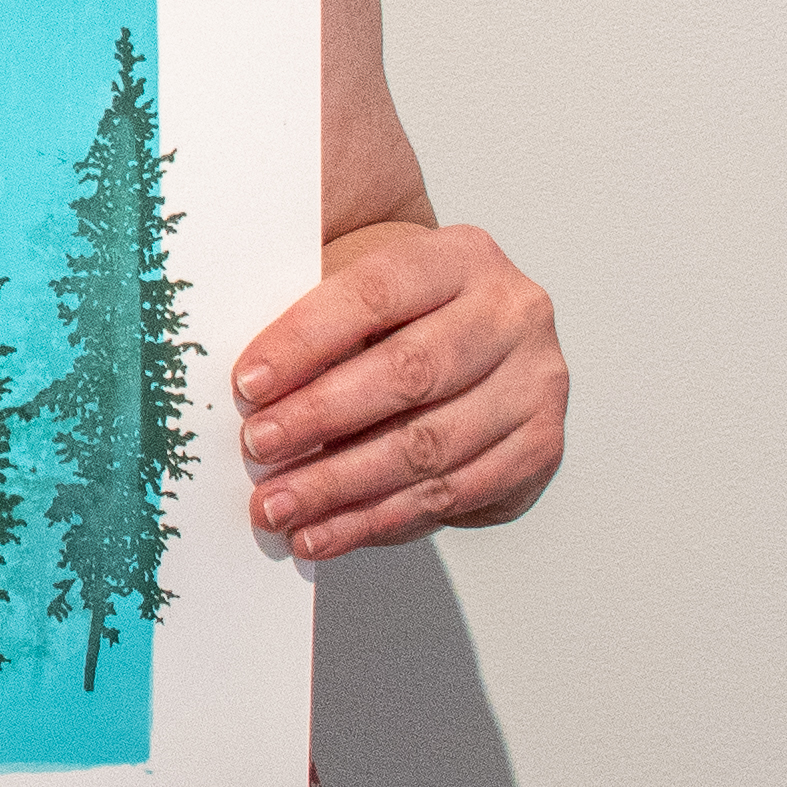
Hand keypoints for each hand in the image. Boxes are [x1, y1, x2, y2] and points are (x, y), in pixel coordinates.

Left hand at [233, 224, 564, 561]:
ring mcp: (536, 382)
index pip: (376, 293)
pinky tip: (327, 531)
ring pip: (430, 445)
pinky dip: (380, 519)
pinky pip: (454, 494)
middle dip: (321, 418)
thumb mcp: (359, 287)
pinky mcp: (539, 446)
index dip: (306, 340)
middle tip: (257, 449)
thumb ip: (312, 321)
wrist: (470, 341)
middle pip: (409, 373)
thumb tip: (246, 386)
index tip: (248, 384)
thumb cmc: (397, 317)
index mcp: (460, 256)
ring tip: (279, 507)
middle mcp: (512, 313)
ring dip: (342, 485)